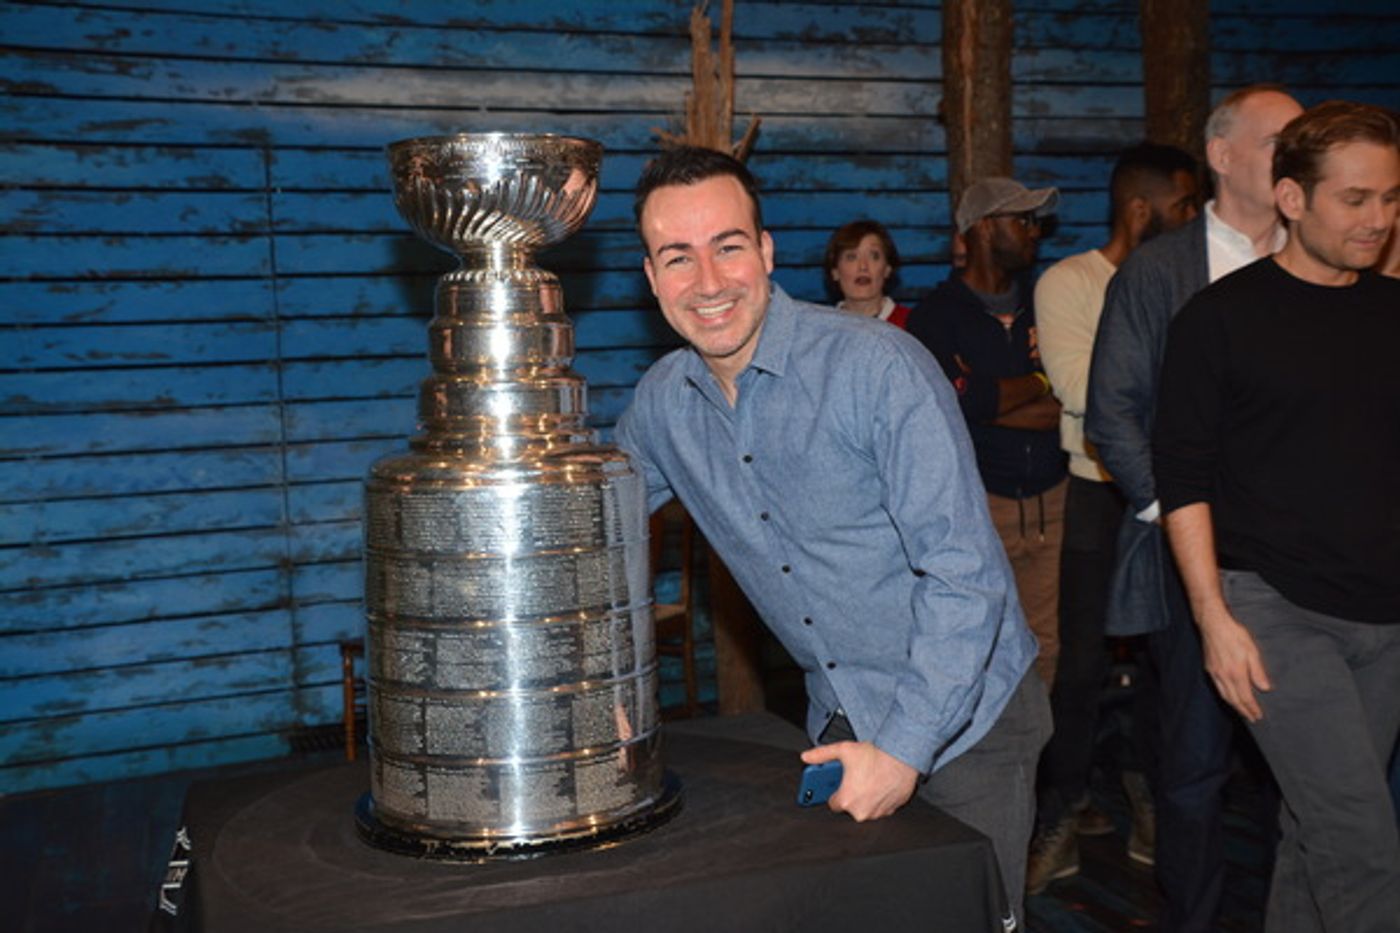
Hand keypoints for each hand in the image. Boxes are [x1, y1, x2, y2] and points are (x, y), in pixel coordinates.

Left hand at [800, 741, 917, 820]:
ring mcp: (877, 813)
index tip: (838, 785)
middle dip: (851, 793)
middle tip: (856, 778)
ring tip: (869, 778)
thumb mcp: (843, 750)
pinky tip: (880, 783)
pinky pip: (881, 807)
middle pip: (850, 806)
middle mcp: (861, 811)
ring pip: (866, 807)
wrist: (902, 757)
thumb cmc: (876, 756)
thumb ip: (822, 755)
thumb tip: (807, 757)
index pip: (833, 803)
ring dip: (866, 797)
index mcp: (845, 800)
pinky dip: (880, 798)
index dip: (835, 791)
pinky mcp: (891, 810)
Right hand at [1196, 605, 1270, 721]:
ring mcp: (1214, 673)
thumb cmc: (1234, 634)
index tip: (1258, 716)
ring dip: (1234, 706)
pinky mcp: (1209, 668)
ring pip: (1224, 695)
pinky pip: (1217, 688)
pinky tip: (1229, 695)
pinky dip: (1225, 696)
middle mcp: (1223, 676)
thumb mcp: (1252, 651)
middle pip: (1234, 700)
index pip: (1245, 698)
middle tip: (1252, 719)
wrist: (1213, 623)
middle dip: (1243, 711)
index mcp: (1236, 673)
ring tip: (1242, 711)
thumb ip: (1258, 671)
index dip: (1252, 708)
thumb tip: (1265, 688)